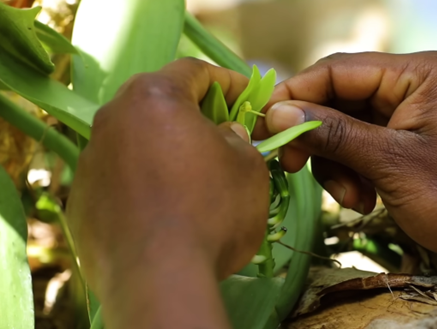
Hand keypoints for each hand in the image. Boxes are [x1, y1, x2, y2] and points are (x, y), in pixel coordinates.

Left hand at [67, 58, 268, 327]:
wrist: (159, 280)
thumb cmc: (213, 212)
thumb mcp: (249, 167)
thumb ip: (238, 139)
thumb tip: (223, 134)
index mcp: (154, 98)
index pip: (195, 71)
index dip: (228, 81)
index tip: (248, 95)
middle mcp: (113, 119)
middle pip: (159, 102)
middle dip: (194, 113)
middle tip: (221, 131)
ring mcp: (92, 160)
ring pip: (137, 140)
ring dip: (166, 148)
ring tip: (193, 174)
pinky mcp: (83, 199)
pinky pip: (120, 177)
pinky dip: (144, 181)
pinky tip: (165, 206)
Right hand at [254, 51, 436, 278]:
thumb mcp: (394, 165)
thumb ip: (335, 134)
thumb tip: (276, 111)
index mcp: (417, 73)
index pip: (338, 70)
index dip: (296, 96)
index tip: (266, 129)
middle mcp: (412, 85)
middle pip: (338, 99)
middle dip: (317, 138)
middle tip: (293, 168)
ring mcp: (409, 114)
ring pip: (344, 128)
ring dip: (336, 164)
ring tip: (354, 199)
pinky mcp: (406, 141)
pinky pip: (361, 147)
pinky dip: (353, 174)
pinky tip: (365, 200)